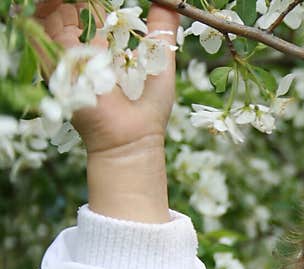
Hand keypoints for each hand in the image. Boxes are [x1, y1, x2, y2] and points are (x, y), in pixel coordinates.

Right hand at [34, 0, 179, 156]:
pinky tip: (69, 7)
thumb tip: (171, 2)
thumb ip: (162, 30)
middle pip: (71, 13)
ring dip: (65, 4)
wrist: (132, 136)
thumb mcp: (161, 60)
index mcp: (106, 49)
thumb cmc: (149, 106)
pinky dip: (56, 14)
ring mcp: (69, 57)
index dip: (96, 3)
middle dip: (80, 1)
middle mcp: (84, 52)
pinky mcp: (59, 64)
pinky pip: (48, 31)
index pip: (94, 15)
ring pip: (55, 18)